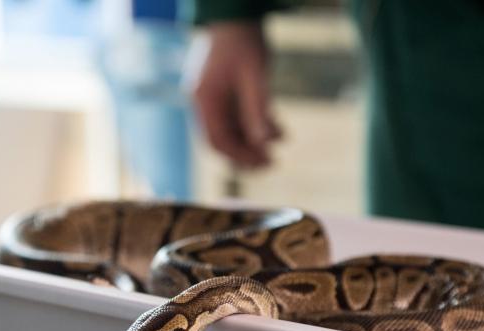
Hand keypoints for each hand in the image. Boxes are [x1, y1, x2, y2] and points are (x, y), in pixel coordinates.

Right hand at [192, 22, 281, 167]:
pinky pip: (236, 117)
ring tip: (279, 144)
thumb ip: (258, 110)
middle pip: (221, 140)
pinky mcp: (222, 93)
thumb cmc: (244, 42)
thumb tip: (266, 143)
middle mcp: (204, 102)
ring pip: (230, 130)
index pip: (218, 140)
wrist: (236, 15)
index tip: (265, 162)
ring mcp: (211, 98)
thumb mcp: (255, 76)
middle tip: (272, 162)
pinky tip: (277, 130)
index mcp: (205, 100)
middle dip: (246, 154)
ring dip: (253, 141)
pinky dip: (254, 126)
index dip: (241, 156)